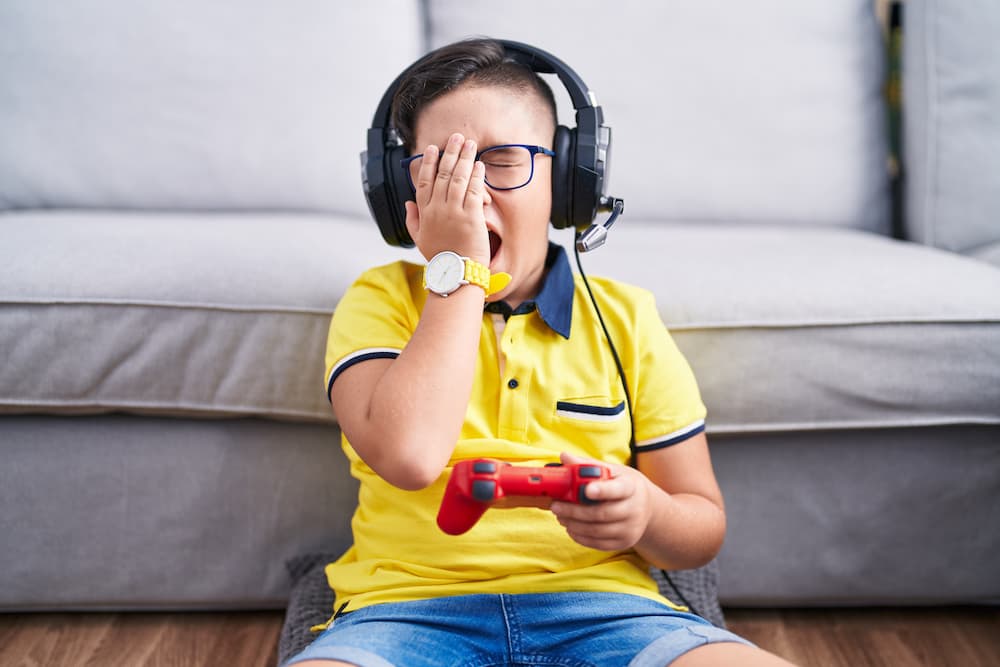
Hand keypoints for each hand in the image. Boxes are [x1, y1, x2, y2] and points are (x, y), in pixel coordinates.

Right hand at [404, 132, 490, 264]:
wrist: (456, 272)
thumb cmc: (440, 257)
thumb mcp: (419, 239)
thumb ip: (412, 219)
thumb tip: (408, 203)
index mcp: (424, 212)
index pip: (423, 180)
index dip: (428, 162)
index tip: (433, 148)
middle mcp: (438, 208)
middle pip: (443, 173)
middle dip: (451, 152)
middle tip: (457, 137)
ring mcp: (455, 211)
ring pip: (459, 177)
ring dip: (465, 158)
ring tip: (470, 144)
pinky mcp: (472, 216)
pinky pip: (474, 190)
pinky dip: (477, 175)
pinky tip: (479, 165)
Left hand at [550, 451, 654, 551]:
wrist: (647, 507)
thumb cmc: (623, 485)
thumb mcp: (612, 471)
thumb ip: (588, 465)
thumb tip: (564, 456)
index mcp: (631, 487)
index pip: (618, 489)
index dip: (602, 490)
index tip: (587, 490)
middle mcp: (634, 509)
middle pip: (602, 513)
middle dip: (575, 511)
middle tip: (556, 506)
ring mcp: (631, 528)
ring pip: (597, 530)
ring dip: (574, 524)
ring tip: (560, 516)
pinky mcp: (625, 542)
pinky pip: (598, 544)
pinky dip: (581, 537)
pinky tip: (571, 527)